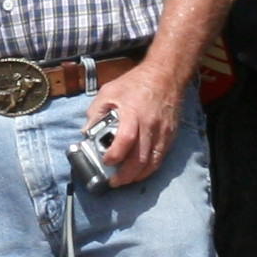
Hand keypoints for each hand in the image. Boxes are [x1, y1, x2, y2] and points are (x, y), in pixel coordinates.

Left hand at [84, 62, 183, 190]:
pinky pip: (160, 158)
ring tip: (125, 180)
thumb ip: (96, 112)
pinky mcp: (170, 135)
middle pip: (140, 158)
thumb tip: (86, 132)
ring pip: (152, 162)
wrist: (166, 75)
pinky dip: (150, 169)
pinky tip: (139, 172)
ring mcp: (163, 132)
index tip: (105, 161)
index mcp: (133, 113)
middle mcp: (150, 125)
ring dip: (137, 176)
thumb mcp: (109, 91)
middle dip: (125, 175)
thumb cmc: (135, 83)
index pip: (126, 140)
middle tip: (114, 181)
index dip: (114, 155)